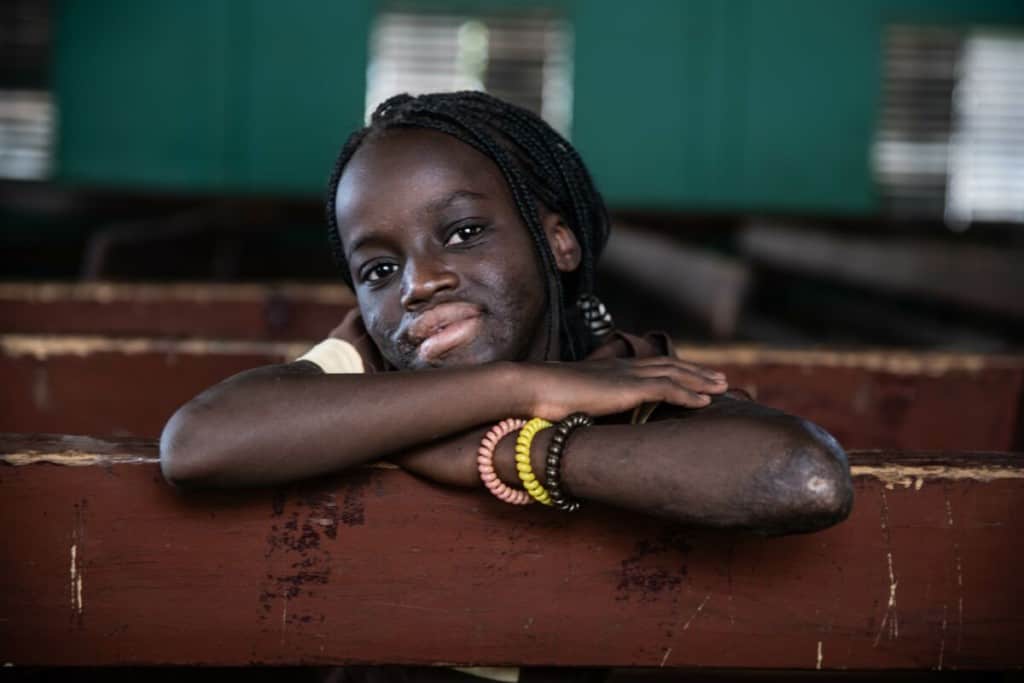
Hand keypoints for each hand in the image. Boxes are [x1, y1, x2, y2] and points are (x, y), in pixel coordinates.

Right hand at [522, 356, 727, 420]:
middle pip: (669, 365)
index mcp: (611, 369)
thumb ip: (587, 408)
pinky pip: (666, 389)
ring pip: (674, 374)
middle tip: (720, 379)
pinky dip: (688, 395)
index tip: (694, 377)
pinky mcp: (627, 388)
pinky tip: (705, 402)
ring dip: (700, 381)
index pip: (652, 366)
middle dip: (697, 372)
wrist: (534, 387)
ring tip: (722, 388)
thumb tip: (587, 424)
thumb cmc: (544, 398)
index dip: (676, 371)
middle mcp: (623, 368)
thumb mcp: (572, 403)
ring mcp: (626, 376)